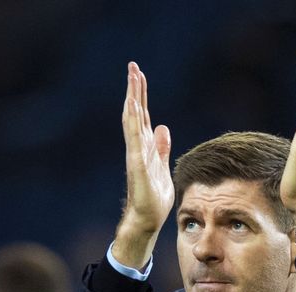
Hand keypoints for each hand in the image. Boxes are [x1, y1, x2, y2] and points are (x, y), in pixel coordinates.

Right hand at [114, 62, 173, 269]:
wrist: (147, 219)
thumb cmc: (154, 198)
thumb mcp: (163, 167)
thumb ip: (162, 148)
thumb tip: (162, 128)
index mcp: (144, 147)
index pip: (142, 116)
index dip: (140, 95)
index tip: (139, 75)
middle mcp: (137, 148)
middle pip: (135, 112)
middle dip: (134, 90)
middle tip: (133, 66)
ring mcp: (135, 155)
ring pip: (132, 121)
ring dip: (133, 99)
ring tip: (133, 78)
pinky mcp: (137, 166)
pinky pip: (134, 140)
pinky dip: (133, 123)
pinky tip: (133, 108)